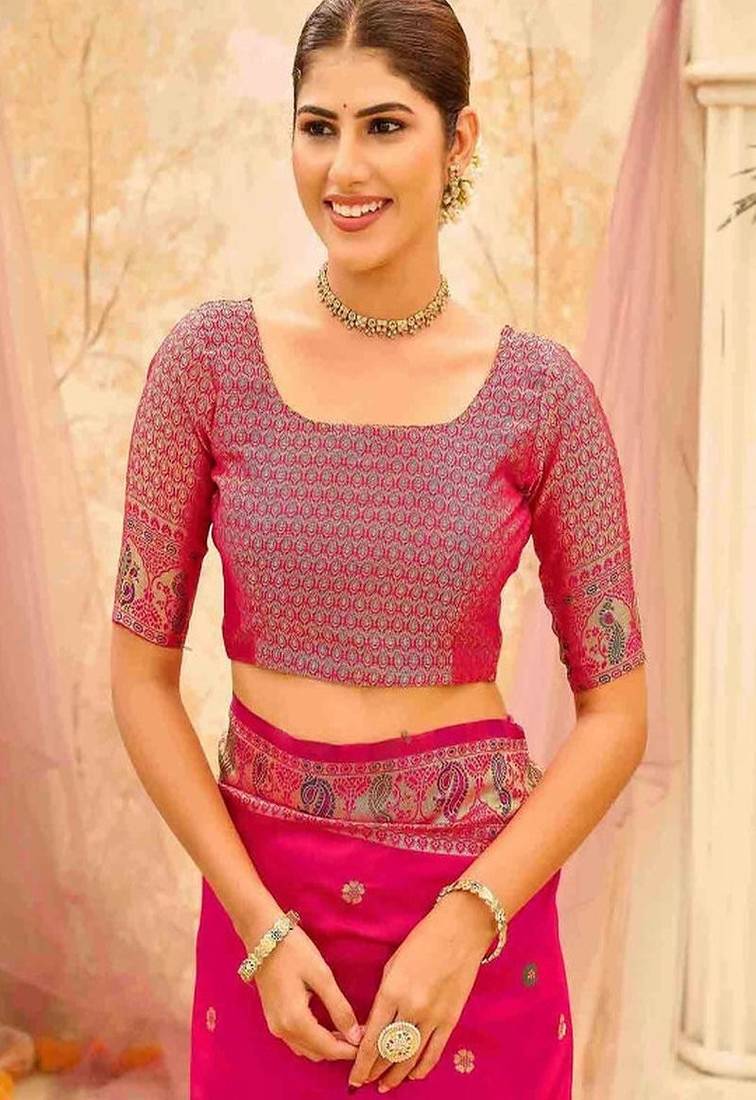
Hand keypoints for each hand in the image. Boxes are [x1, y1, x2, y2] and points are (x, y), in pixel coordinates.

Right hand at [242, 915, 364, 1062]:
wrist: (262, 934)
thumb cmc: (293, 950)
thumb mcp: (322, 976)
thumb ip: (339, 1007)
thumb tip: (356, 1035)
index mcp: (295, 1020)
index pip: (328, 1048)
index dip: (350, 1050)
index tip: (368, 1042)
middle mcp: (282, 1030)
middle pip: (317, 1053)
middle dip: (340, 1049)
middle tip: (361, 1033)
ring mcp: (275, 1026)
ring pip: (306, 1049)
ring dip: (327, 1045)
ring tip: (348, 1029)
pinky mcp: (273, 1018)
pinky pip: (296, 1040)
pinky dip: (314, 1039)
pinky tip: (327, 1024)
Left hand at [347, 891, 494, 1090]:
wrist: (460, 930)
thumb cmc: (422, 940)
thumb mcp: (393, 965)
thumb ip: (384, 996)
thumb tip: (373, 1025)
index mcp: (391, 992)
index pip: (371, 1038)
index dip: (361, 1063)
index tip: (353, 1077)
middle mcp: (411, 1008)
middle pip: (389, 1051)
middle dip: (374, 1071)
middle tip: (363, 1082)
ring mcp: (433, 1016)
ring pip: (410, 1057)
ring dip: (395, 1074)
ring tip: (384, 1085)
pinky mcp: (451, 1019)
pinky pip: (434, 1051)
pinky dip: (422, 1067)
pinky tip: (412, 1075)